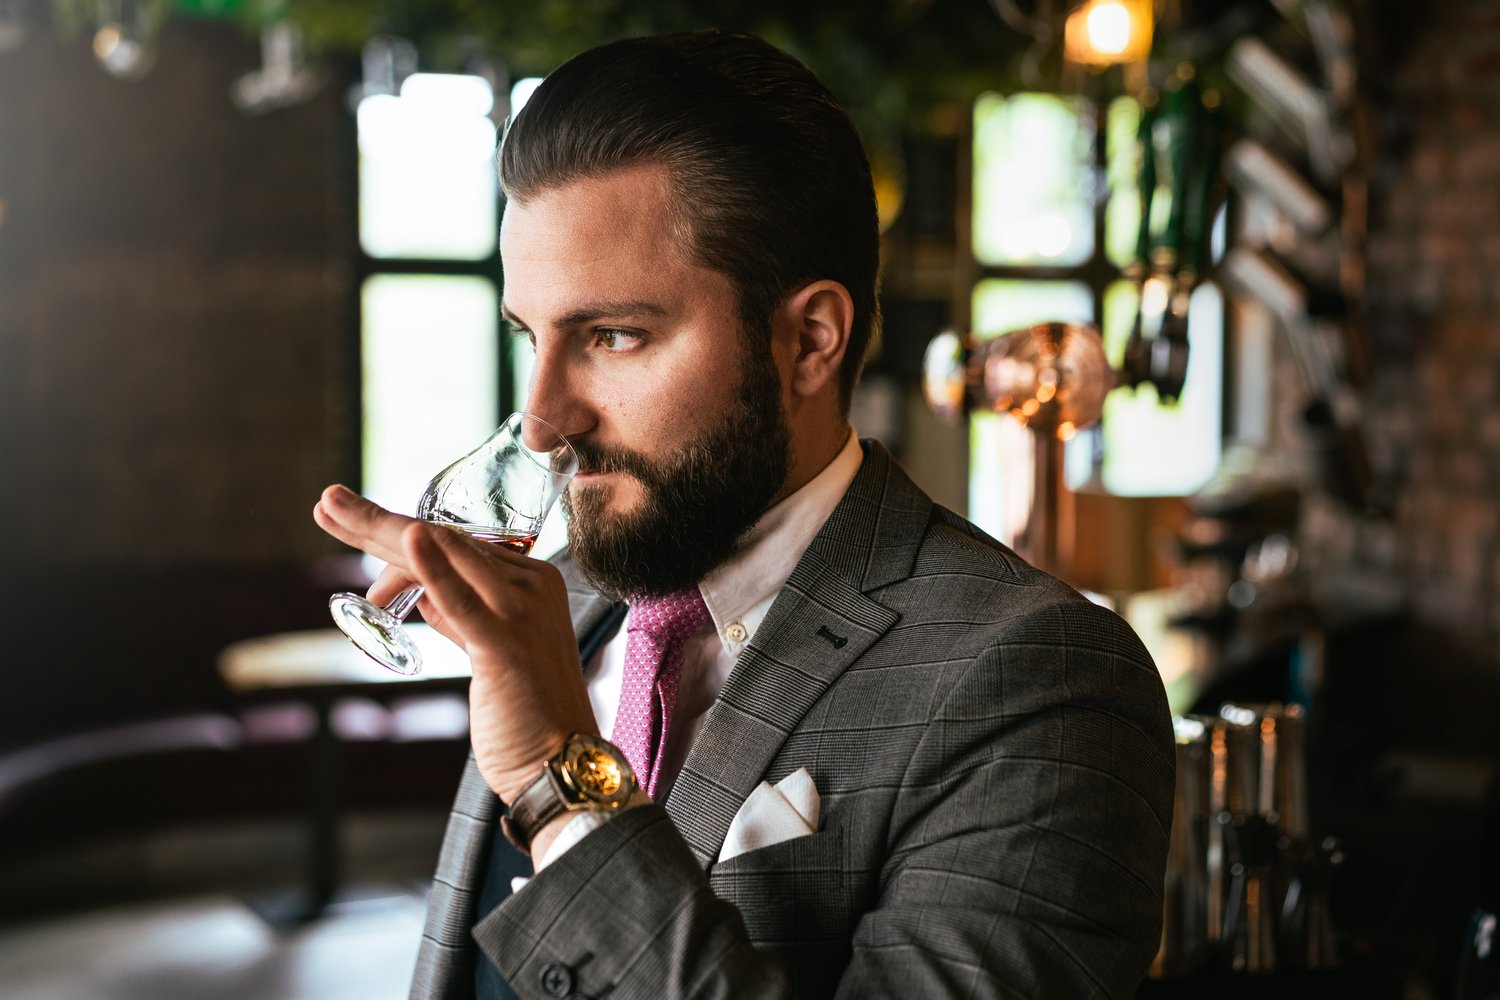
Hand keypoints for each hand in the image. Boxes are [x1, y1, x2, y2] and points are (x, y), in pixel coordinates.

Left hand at [313, 485, 597, 802]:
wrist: (561, 765)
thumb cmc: (527, 716)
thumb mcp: (488, 651)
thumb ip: (460, 615)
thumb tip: (422, 588)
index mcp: (532, 581)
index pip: (456, 545)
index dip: (399, 534)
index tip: (351, 522)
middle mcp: (532, 584)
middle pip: (445, 540)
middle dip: (379, 521)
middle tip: (329, 503)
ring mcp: (522, 609)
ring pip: (443, 556)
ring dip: (382, 532)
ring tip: (334, 512)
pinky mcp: (506, 642)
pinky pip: (461, 600)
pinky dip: (432, 568)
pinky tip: (407, 537)